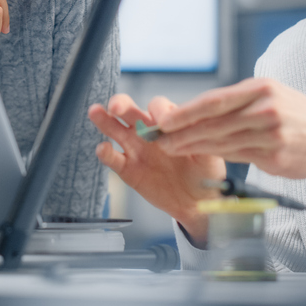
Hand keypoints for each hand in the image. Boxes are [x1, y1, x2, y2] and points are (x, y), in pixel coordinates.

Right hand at [88, 94, 224, 245]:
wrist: (198, 202)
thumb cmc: (205, 172)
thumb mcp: (210, 153)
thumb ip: (199, 138)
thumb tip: (193, 125)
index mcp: (168, 122)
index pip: (158, 106)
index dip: (159, 111)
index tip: (163, 122)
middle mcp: (148, 131)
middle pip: (131, 110)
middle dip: (122, 104)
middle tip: (116, 106)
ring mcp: (136, 149)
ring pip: (115, 129)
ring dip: (104, 120)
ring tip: (95, 112)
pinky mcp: (128, 169)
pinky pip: (113, 159)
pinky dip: (105, 153)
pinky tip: (102, 148)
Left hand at [154, 77, 305, 179]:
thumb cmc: (299, 116)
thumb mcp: (271, 96)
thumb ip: (238, 103)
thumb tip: (198, 112)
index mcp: (260, 89)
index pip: (214, 100)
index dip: (186, 111)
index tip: (165, 119)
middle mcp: (265, 108)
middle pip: (214, 121)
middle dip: (182, 131)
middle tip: (159, 138)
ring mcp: (270, 133)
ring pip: (222, 141)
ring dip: (193, 146)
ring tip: (171, 148)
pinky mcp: (275, 155)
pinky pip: (238, 156)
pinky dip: (216, 156)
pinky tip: (200, 156)